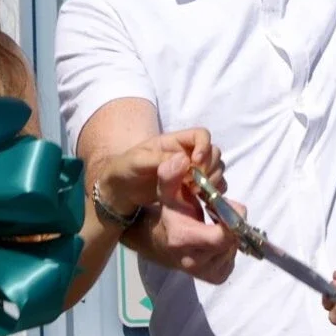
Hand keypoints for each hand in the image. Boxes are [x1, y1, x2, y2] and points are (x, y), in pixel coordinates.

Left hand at [96, 127, 223, 213]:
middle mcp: (186, 154)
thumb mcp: (136, 161)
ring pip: (216, 169)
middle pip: (213, 152)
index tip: (196, 162)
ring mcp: (191, 172)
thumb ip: (159, 159)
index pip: (201, 135)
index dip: (204, 146)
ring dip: (212, 180)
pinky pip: (213, 187)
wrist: (119, 192)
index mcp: (174, 142)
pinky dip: (213, 192)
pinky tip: (201, 199)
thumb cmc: (124, 170)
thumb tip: (185, 160)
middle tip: (194, 184)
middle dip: (209, 167)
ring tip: (194, 192)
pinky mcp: (192, 189)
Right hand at [145, 143, 243, 283]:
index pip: (223, 236)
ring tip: (216, 224)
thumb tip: (180, 159)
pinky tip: (216, 237)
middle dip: (232, 223)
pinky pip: (234, 257)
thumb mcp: (167, 193)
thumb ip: (171, 176)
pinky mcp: (217, 278)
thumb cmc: (171, 215)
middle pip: (232, 241)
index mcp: (183, 241)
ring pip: (235, 247)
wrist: (164, 245)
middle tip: (221, 211)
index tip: (227, 205)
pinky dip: (229, 244)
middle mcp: (195, 262)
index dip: (232, 220)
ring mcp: (208, 273)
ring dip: (231, 233)